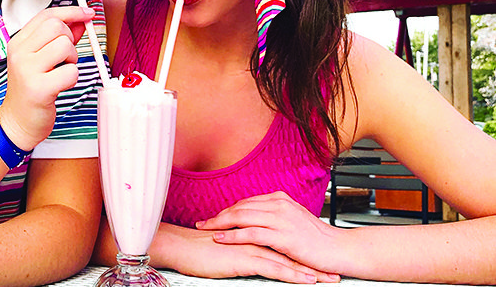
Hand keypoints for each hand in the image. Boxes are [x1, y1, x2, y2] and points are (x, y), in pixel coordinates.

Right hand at [0, 6, 94, 150]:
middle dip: (70, 39)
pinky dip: (72, 78)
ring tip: (61, 71)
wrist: (18, 122)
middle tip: (66, 57)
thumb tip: (81, 20)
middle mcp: (19, 53)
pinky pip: (70, 71)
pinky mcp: (38, 89)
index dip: (71, 11)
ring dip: (72, 60)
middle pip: (56, 26)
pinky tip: (61, 85)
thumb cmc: (31, 89)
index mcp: (18, 42)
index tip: (88, 13)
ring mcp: (27, 70)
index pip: (47, 15)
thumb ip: (60, 38)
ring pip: (65, 46)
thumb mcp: (42, 59)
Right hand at [154, 222, 339, 282]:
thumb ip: (241, 247)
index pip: (282, 243)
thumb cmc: (198, 249)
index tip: (319, 262)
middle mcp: (255, 238)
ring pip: (287, 259)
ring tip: (327, 280)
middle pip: (290, 250)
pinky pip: (274, 268)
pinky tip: (306, 281)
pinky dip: (293, 274)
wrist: (182, 247)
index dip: (301, 253)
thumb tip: (252, 254)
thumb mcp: (225, 249)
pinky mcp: (246, 259)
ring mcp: (252, 248)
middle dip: (312, 262)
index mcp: (252, 234)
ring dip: (308, 270)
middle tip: (332, 272)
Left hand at [196, 191, 343, 277]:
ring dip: (221, 224)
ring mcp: (280, 219)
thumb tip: (258, 218)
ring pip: (242, 217)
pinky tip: (222, 238)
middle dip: (219, 215)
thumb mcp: (294, 220)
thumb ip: (276, 216)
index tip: (215, 217)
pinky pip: (251, 233)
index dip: (228, 210)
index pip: (246, 202)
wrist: (340, 249)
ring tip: (206, 229)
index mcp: (280, 199)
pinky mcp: (282, 235)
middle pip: (240, 207)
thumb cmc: (318, 239)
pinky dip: (234, 235)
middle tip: (202, 222)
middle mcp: (278, 204)